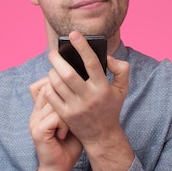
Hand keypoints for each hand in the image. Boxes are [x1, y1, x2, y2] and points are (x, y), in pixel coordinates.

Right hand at [29, 78, 82, 170]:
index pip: (44, 84)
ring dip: (67, 112)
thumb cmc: (69, 146)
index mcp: (41, 109)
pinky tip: (64, 134)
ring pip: (54, 101)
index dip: (60, 85)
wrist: (58, 170)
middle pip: (49, 88)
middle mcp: (35, 112)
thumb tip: (86, 86)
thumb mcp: (72, 122)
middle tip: (75, 111)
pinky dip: (64, 124)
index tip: (75, 95)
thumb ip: (72, 105)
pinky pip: (55, 116)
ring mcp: (35, 121)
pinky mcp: (38, 131)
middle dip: (66, 95)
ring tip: (69, 127)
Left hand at [44, 31, 133, 170]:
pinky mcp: (65, 115)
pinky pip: (51, 96)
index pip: (92, 63)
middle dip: (57, 59)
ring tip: (53, 67)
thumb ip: (121, 69)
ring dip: (52, 72)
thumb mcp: (122, 88)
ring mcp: (75, 107)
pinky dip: (49, 85)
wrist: (102, 136)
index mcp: (103, 88)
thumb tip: (107, 57)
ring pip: (57, 83)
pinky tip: (51, 82)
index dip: (82, 46)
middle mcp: (88, 97)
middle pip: (68, 74)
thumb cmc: (111, 107)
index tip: (74, 34)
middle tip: (53, 52)